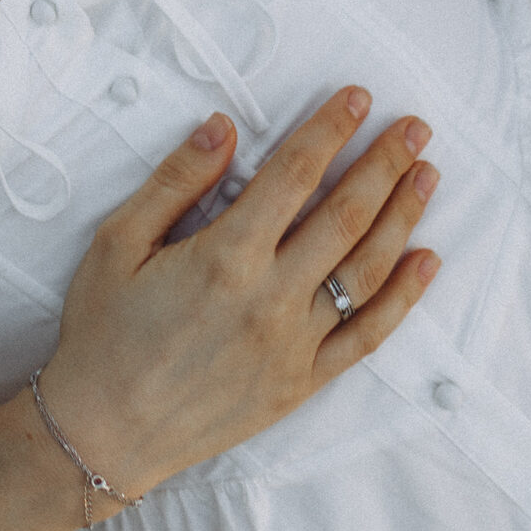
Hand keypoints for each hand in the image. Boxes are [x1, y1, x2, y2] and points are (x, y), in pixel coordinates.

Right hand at [37, 89, 438, 511]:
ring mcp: (293, 344)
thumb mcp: (118, 242)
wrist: (104, 431)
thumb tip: (222, 129)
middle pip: (345, 216)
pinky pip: (367, 335)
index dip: (329, 130)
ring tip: (427, 176)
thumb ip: (176, 181)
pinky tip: (424, 261)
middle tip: (414, 127)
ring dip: (403, 217)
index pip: (293, 175)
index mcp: (225, 257)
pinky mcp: (302, 382)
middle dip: (384, 164)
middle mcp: (270, 298)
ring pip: (366, 270)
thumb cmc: (103, 334)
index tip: (357, 100)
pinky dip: (403, 297)